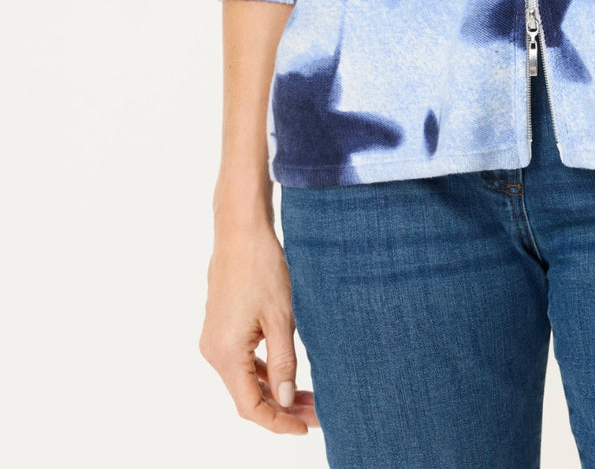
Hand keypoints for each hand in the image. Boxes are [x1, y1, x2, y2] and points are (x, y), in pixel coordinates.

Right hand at [199, 220, 319, 432]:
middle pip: (247, 396)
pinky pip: (241, 361)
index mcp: (225, 353)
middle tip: (316, 414)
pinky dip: (263, 371)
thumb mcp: (280, 317)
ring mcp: (214, 339)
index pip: (250, 406)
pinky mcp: (220, 327)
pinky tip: (287, 375)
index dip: (278, 422)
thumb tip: (286, 401)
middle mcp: (213, 351)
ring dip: (274, 390)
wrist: (240, 230)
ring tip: (309, 398)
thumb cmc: (262, 267)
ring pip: (245, 379)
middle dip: (281, 408)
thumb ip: (283, 363)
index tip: (305, 428)